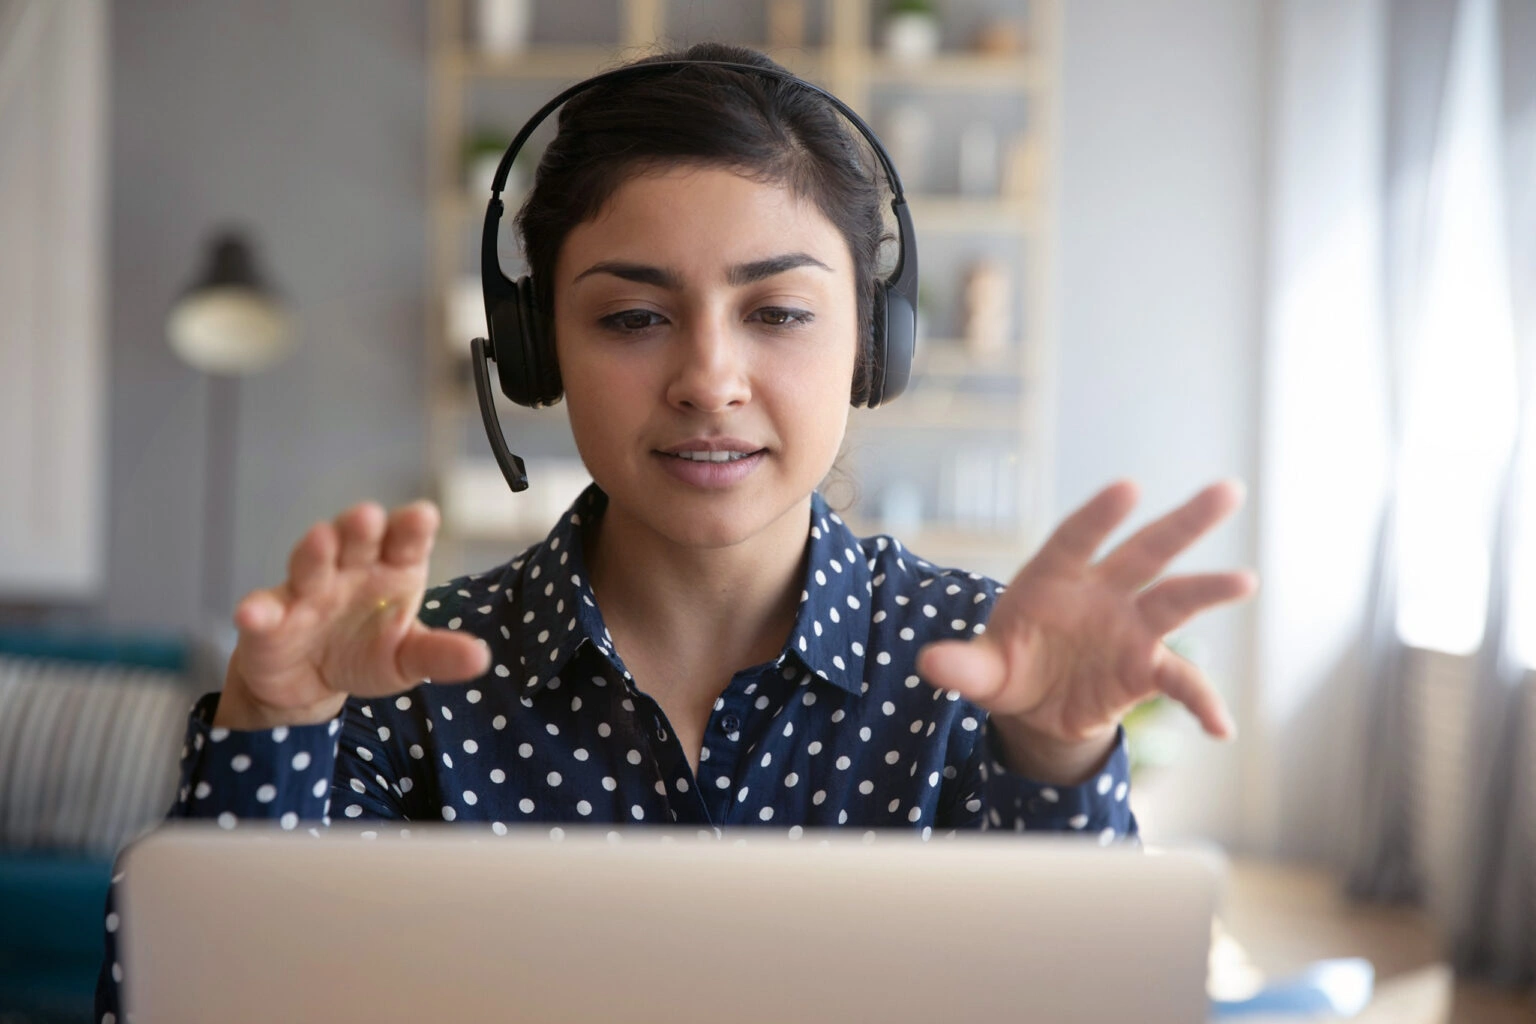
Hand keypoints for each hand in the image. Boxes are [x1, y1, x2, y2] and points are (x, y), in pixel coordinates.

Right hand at [213, 500, 491, 729]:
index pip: (406, 541)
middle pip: (357, 539)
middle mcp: (350, 569)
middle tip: (368, 516)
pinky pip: (263, 611)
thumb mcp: (408, 659)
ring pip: (310, 562)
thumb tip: (482, 659)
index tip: (423, 516)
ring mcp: (307, 590)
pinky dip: (257, 611)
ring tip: (320, 539)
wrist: (311, 684)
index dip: (412, 527)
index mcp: (393, 570)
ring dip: (314, 550)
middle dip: (361, 526)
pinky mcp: (270, 619)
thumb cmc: (368, 653)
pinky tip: (253, 614)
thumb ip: (441, 655)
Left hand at [915, 479, 1257, 782]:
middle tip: (1228, 491)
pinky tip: (1221, 728)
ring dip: (1209, 590)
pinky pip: (1180, 682)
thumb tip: (930, 665)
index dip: (1100, 515)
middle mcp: (1101, 593)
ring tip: (1245, 580)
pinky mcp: (1145, 668)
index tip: (1128, 487)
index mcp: (1054, 578)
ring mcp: (1129, 628)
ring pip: (1175, 602)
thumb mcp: (981, 671)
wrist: (1034, 705)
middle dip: (1184, 522)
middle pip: (1146, 552)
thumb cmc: (1006, 666)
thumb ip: (962, 667)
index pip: (1077, 539)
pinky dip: (1201, 702)